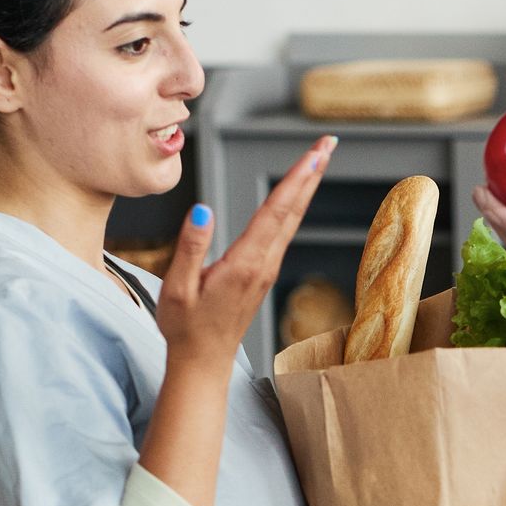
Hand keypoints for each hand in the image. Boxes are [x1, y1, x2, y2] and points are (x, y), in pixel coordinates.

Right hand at [156, 138, 336, 370]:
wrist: (202, 362)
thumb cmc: (185, 327)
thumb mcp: (178, 288)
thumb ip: (189, 247)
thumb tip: (202, 210)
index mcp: (245, 263)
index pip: (275, 211)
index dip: (296, 179)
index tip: (315, 154)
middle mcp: (263, 264)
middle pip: (292, 210)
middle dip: (311, 173)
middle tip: (327, 143)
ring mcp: (266, 269)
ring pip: (291, 220)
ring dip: (305, 187)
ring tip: (317, 159)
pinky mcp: (262, 274)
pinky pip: (283, 232)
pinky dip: (293, 206)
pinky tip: (296, 195)